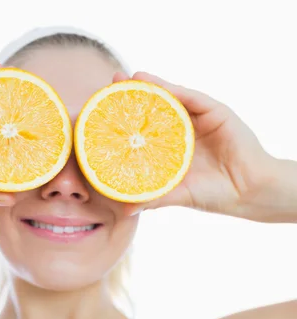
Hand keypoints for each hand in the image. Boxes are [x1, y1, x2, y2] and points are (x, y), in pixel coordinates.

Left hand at [113, 71, 275, 218]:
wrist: (247, 191)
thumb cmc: (214, 194)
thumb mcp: (177, 194)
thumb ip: (153, 197)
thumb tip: (125, 209)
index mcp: (172, 147)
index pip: (146, 128)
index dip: (127, 119)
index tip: (103, 113)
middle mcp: (183, 128)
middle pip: (155, 108)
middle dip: (133, 96)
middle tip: (110, 85)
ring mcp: (198, 118)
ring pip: (170, 97)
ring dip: (149, 86)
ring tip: (127, 78)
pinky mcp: (214, 110)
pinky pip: (190, 97)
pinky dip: (171, 89)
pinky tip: (153, 83)